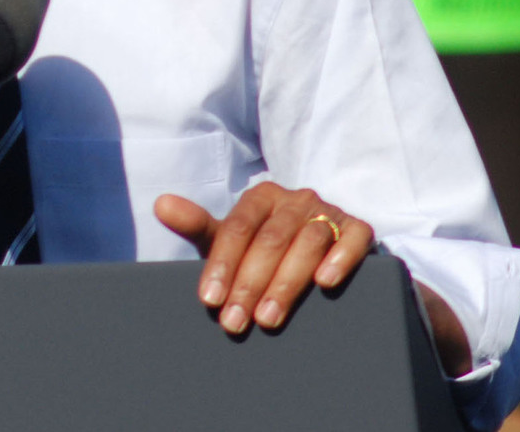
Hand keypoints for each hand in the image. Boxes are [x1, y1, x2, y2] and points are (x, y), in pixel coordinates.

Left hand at [156, 184, 374, 335]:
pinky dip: (341, 257)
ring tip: (269, 318)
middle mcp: (295, 199)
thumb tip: (161, 204)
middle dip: (250, 284)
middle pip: (270, 239)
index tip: (210, 300)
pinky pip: (354, 237)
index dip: (222, 264)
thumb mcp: (231, 240)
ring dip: (287, 282)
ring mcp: (328, 212)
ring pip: (308, 241)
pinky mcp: (358, 228)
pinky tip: (325, 282)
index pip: (236, 228)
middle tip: (236, 322)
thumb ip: (197, 225)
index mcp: (260, 198)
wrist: (320, 250)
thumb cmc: (264, 249)